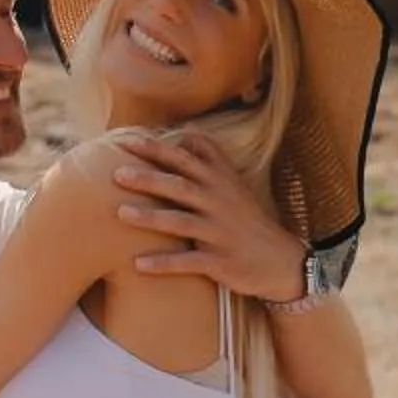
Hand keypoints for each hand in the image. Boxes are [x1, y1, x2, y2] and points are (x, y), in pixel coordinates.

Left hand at [112, 131, 308, 302]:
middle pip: (180, 187)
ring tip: (120, 214)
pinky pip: (189, 262)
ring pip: (181, 223)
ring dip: (150, 219)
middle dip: (149, 179)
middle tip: (117, 174)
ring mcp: (219, 233)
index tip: (126, 141)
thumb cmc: (247, 219)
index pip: (185, 160)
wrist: (280, 260)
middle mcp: (218, 204)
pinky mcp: (220, 261)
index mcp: (218, 183)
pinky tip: (138, 264)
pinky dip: (164, 263)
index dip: (156, 149)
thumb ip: (210, 158)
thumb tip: (186, 133)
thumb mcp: (234, 184)